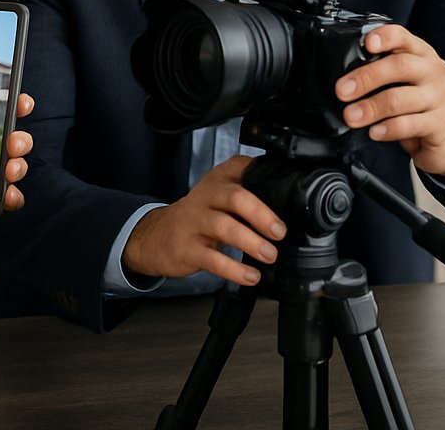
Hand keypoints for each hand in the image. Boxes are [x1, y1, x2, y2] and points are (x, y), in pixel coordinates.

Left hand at [0, 82, 33, 331]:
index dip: (6, 102)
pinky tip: (8, 195)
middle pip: (6, 138)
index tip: (18, 98)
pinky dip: (13, 196)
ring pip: (10, 166)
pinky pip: (1, 199)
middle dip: (19, 136)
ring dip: (18, 163)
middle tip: (13, 140)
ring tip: (9, 166)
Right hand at [122, 155, 285, 287]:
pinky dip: (235, 270)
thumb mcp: (217, 196)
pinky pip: (213, 259)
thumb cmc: (198, 216)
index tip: (286, 189)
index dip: (263, 175)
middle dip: (261, 214)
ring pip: (224, 227)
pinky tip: (251, 276)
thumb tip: (288, 209)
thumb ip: (246, 195)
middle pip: (235, 197)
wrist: (156, 236)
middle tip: (279, 231)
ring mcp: (194, 222)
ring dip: (251, 242)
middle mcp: (205, 197)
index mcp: (217, 180)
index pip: (240, 167)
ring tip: (270, 255)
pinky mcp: (187, 249)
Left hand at [333, 25, 444, 178]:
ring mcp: (440, 97)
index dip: (385, 38)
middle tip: (342, 90)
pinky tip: (374, 131)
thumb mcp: (406, 83)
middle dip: (366, 77)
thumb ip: (384, 75)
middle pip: (399, 66)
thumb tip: (345, 81)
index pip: (403, 37)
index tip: (366, 44)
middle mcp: (433, 72)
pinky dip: (389, 128)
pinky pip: (411, 124)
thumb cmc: (421, 105)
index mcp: (421, 55)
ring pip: (401, 98)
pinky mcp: (441, 124)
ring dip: (371, 107)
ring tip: (351, 116)